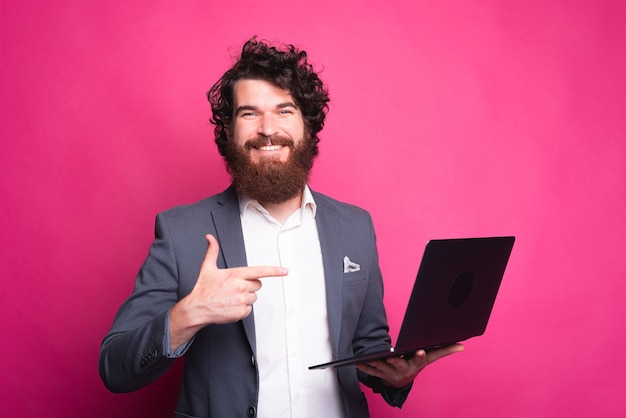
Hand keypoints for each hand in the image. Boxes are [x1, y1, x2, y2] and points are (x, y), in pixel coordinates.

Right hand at [169, 234, 287, 349]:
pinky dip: (242, 308)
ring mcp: (241, 300)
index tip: (285, 271)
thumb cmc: (203, 288)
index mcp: (236, 274)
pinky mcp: (240, 312)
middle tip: (235, 287)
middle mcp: (240, 287)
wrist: (197, 308)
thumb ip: (212, 251)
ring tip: (231, 297)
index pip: (259, 271)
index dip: (274, 271)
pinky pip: (249, 309)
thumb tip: (210, 238)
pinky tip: (231, 306)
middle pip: (258, 285)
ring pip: (253, 297)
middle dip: (250, 285)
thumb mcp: (207, 268)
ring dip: (245, 297)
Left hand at [356, 344, 464, 387]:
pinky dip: (363, 366)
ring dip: (377, 364)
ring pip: (383, 368)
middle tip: (391, 356)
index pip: (420, 360)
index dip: (421, 356)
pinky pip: (370, 371)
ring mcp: (390, 373)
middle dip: (395, 361)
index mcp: (416, 364)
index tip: (421, 351)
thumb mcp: (430, 357)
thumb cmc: (416, 363)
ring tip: (372, 358)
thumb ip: (444, 350)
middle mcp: (403, 370)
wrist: (401, 381)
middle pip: (400, 365)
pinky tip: (356, 361)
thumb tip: (462, 345)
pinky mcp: (378, 373)